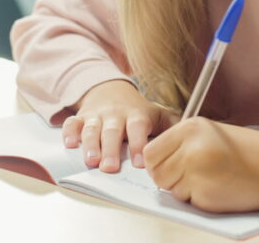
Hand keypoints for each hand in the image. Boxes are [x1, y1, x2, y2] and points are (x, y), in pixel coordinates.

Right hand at [62, 80, 177, 172]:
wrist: (110, 90)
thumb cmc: (137, 111)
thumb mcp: (157, 113)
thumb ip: (173, 125)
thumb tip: (189, 137)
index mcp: (136, 114)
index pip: (138, 127)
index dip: (138, 143)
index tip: (139, 162)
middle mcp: (115, 114)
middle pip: (113, 130)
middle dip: (111, 149)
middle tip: (110, 168)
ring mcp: (97, 115)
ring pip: (92, 128)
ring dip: (90, 144)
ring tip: (91, 160)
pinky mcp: (81, 117)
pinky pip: (72, 123)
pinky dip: (69, 132)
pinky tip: (69, 143)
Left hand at [144, 117, 258, 212]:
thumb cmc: (245, 150)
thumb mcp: (210, 132)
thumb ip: (181, 142)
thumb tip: (152, 161)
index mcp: (190, 128)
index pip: (150, 151)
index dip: (156, 163)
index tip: (167, 165)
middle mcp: (190, 148)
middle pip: (155, 172)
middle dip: (167, 178)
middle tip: (188, 175)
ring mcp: (197, 172)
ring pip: (169, 188)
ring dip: (182, 189)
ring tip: (207, 178)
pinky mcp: (205, 195)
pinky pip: (187, 200)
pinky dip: (197, 198)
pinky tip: (217, 187)